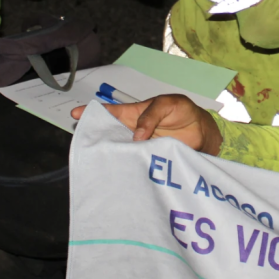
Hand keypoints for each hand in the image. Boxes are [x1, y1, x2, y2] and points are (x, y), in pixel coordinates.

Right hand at [72, 95, 224, 154]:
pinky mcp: (150, 160)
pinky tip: (125, 174)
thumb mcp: (167, 104)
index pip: (110, 112)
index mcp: (133, 114)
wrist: (203, 131)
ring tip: (101, 164)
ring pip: (122, 152)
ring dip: (114, 157)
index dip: (94, 113)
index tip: (76, 114)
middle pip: (111, 136)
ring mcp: (141, 147)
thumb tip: (136, 138)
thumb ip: (150, 117)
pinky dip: (131, 168)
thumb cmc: (182, 111)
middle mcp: (133, 132)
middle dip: (98, 141)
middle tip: (85, 147)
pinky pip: (138, 164)